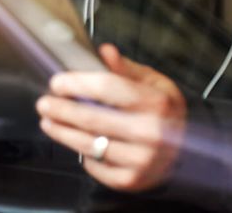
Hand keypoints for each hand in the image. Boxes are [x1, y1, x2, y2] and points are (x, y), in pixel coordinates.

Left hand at [37, 44, 185, 191]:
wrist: (187, 150)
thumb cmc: (163, 111)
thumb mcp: (154, 83)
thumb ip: (126, 68)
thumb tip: (104, 51)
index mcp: (156, 102)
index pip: (107, 88)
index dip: (77, 84)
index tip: (57, 83)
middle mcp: (151, 132)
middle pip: (93, 118)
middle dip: (61, 110)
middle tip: (43, 104)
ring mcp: (142, 159)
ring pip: (90, 144)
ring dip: (62, 132)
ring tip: (48, 122)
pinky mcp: (131, 180)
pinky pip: (95, 166)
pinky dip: (83, 155)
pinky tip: (76, 143)